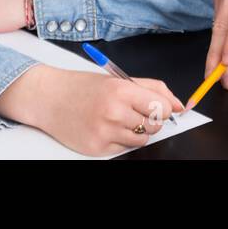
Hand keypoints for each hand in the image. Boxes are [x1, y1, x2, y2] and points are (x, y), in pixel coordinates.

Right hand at [0, 65, 183, 155]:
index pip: (163, 107)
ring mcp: (105, 132)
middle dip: (150, 119)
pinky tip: (104, 127)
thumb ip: (151, 88)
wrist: (47, 98)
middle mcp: (114, 112)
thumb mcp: (115, 79)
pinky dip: (118, 140)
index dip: (163, 107)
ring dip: (135, 131)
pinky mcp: (97, 149)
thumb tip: (179, 104)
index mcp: (121, 90)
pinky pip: (124, 149)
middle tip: (132, 110)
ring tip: (117, 118)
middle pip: (155, 125)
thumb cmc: (81, 87)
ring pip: (142, 139)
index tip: (157, 106)